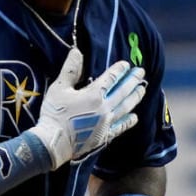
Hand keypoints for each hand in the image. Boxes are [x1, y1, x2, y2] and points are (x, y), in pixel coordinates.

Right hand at [27, 47, 146, 168]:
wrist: (53, 143)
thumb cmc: (54, 115)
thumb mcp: (59, 89)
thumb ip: (70, 70)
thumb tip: (76, 51)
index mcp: (94, 95)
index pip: (111, 78)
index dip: (120, 70)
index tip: (126, 64)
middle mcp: (104, 108)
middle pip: (123, 91)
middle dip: (133, 81)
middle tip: (141, 72)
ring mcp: (106, 123)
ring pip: (125, 107)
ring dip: (135, 97)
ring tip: (142, 90)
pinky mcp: (104, 136)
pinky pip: (120, 127)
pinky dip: (128, 121)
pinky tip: (134, 117)